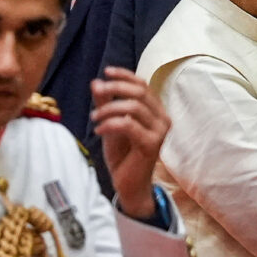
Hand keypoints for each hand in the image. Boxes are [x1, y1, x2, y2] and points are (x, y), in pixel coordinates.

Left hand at [89, 67, 169, 217]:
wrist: (129, 184)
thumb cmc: (123, 155)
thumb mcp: (111, 124)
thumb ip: (106, 104)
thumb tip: (96, 82)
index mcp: (156, 111)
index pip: (143, 85)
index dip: (125, 75)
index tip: (106, 72)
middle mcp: (163, 118)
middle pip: (140, 92)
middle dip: (115, 89)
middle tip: (96, 95)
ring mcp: (160, 131)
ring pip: (134, 107)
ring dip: (109, 109)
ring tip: (94, 118)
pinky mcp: (152, 144)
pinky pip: (129, 125)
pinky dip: (110, 124)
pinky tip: (99, 130)